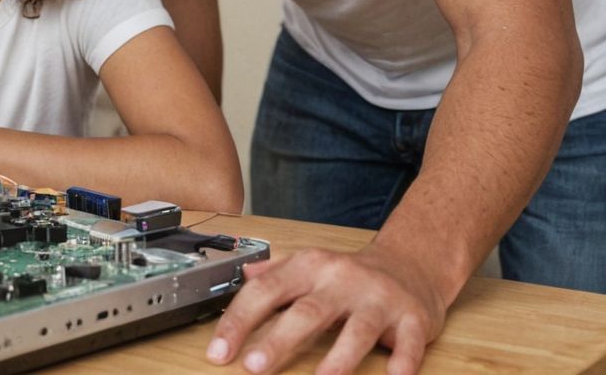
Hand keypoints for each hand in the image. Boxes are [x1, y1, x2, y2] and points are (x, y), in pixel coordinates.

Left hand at [206, 243, 445, 374]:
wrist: (408, 265)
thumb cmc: (348, 275)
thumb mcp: (308, 265)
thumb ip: (273, 272)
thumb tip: (240, 277)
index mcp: (310, 267)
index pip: (267, 290)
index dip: (240, 320)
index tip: (218, 350)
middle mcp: (341, 279)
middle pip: (307, 311)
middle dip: (279, 340)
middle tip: (253, 367)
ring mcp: (378, 299)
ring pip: (357, 329)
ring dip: (339, 357)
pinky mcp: (411, 319)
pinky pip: (408, 344)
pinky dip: (402, 361)